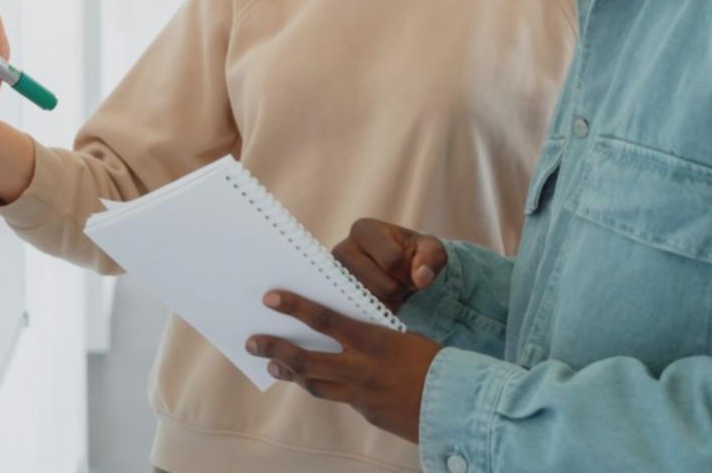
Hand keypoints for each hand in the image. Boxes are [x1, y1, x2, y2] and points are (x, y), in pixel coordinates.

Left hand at [248, 290, 441, 441]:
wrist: (460, 405)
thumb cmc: (436, 362)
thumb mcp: (402, 337)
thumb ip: (370, 335)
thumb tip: (343, 329)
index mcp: (373, 340)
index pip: (324, 320)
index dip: (294, 307)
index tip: (270, 298)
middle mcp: (361, 369)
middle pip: (306, 359)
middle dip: (275, 348)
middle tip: (252, 341)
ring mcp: (361, 395)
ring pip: (314, 383)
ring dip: (290, 371)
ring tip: (272, 363)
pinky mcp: (366, 412)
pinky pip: (338, 397)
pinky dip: (324, 386)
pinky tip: (314, 381)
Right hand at [332, 218, 447, 313]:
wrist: (398, 271)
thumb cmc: (415, 256)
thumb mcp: (432, 251)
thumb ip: (432, 259)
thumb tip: (421, 278)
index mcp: (363, 230)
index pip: (393, 260)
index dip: (410, 272)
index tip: (411, 269)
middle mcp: (342, 250)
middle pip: (385, 286)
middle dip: (400, 289)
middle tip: (399, 281)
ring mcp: (336, 278)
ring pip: (375, 304)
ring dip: (391, 302)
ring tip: (389, 288)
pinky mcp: (336, 299)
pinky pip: (363, 316)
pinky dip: (378, 313)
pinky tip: (380, 300)